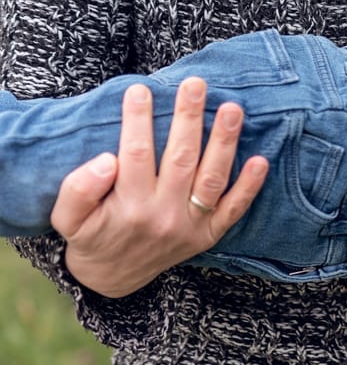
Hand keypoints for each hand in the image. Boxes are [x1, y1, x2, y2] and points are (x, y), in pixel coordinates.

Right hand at [51, 77, 268, 297]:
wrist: (113, 279)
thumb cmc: (91, 236)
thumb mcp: (67, 218)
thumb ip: (79, 188)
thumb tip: (108, 159)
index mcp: (128, 206)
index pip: (136, 153)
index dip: (139, 120)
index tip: (142, 90)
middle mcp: (163, 214)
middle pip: (181, 158)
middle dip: (189, 118)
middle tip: (196, 85)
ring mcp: (190, 225)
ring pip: (212, 178)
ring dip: (224, 142)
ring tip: (232, 109)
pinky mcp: (208, 234)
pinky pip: (233, 209)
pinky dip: (249, 187)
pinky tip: (260, 160)